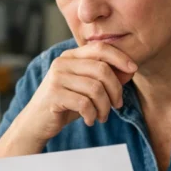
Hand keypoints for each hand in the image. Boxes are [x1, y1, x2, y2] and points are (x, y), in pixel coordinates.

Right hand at [14, 42, 137, 143]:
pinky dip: (92, 114)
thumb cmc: (65, 104)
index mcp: (71, 56)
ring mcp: (56, 78)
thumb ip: (105, 78)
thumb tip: (131, 70)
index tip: (133, 69)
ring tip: (102, 116)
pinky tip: (90, 120)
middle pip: (102, 69)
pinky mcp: (54, 94)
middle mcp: (62, 62)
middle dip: (115, 90)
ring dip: (104, 107)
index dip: (120, 57)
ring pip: (95, 89)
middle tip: (117, 105)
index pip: (100, 48)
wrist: (36, 122)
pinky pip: (84, 103)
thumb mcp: (86, 88)